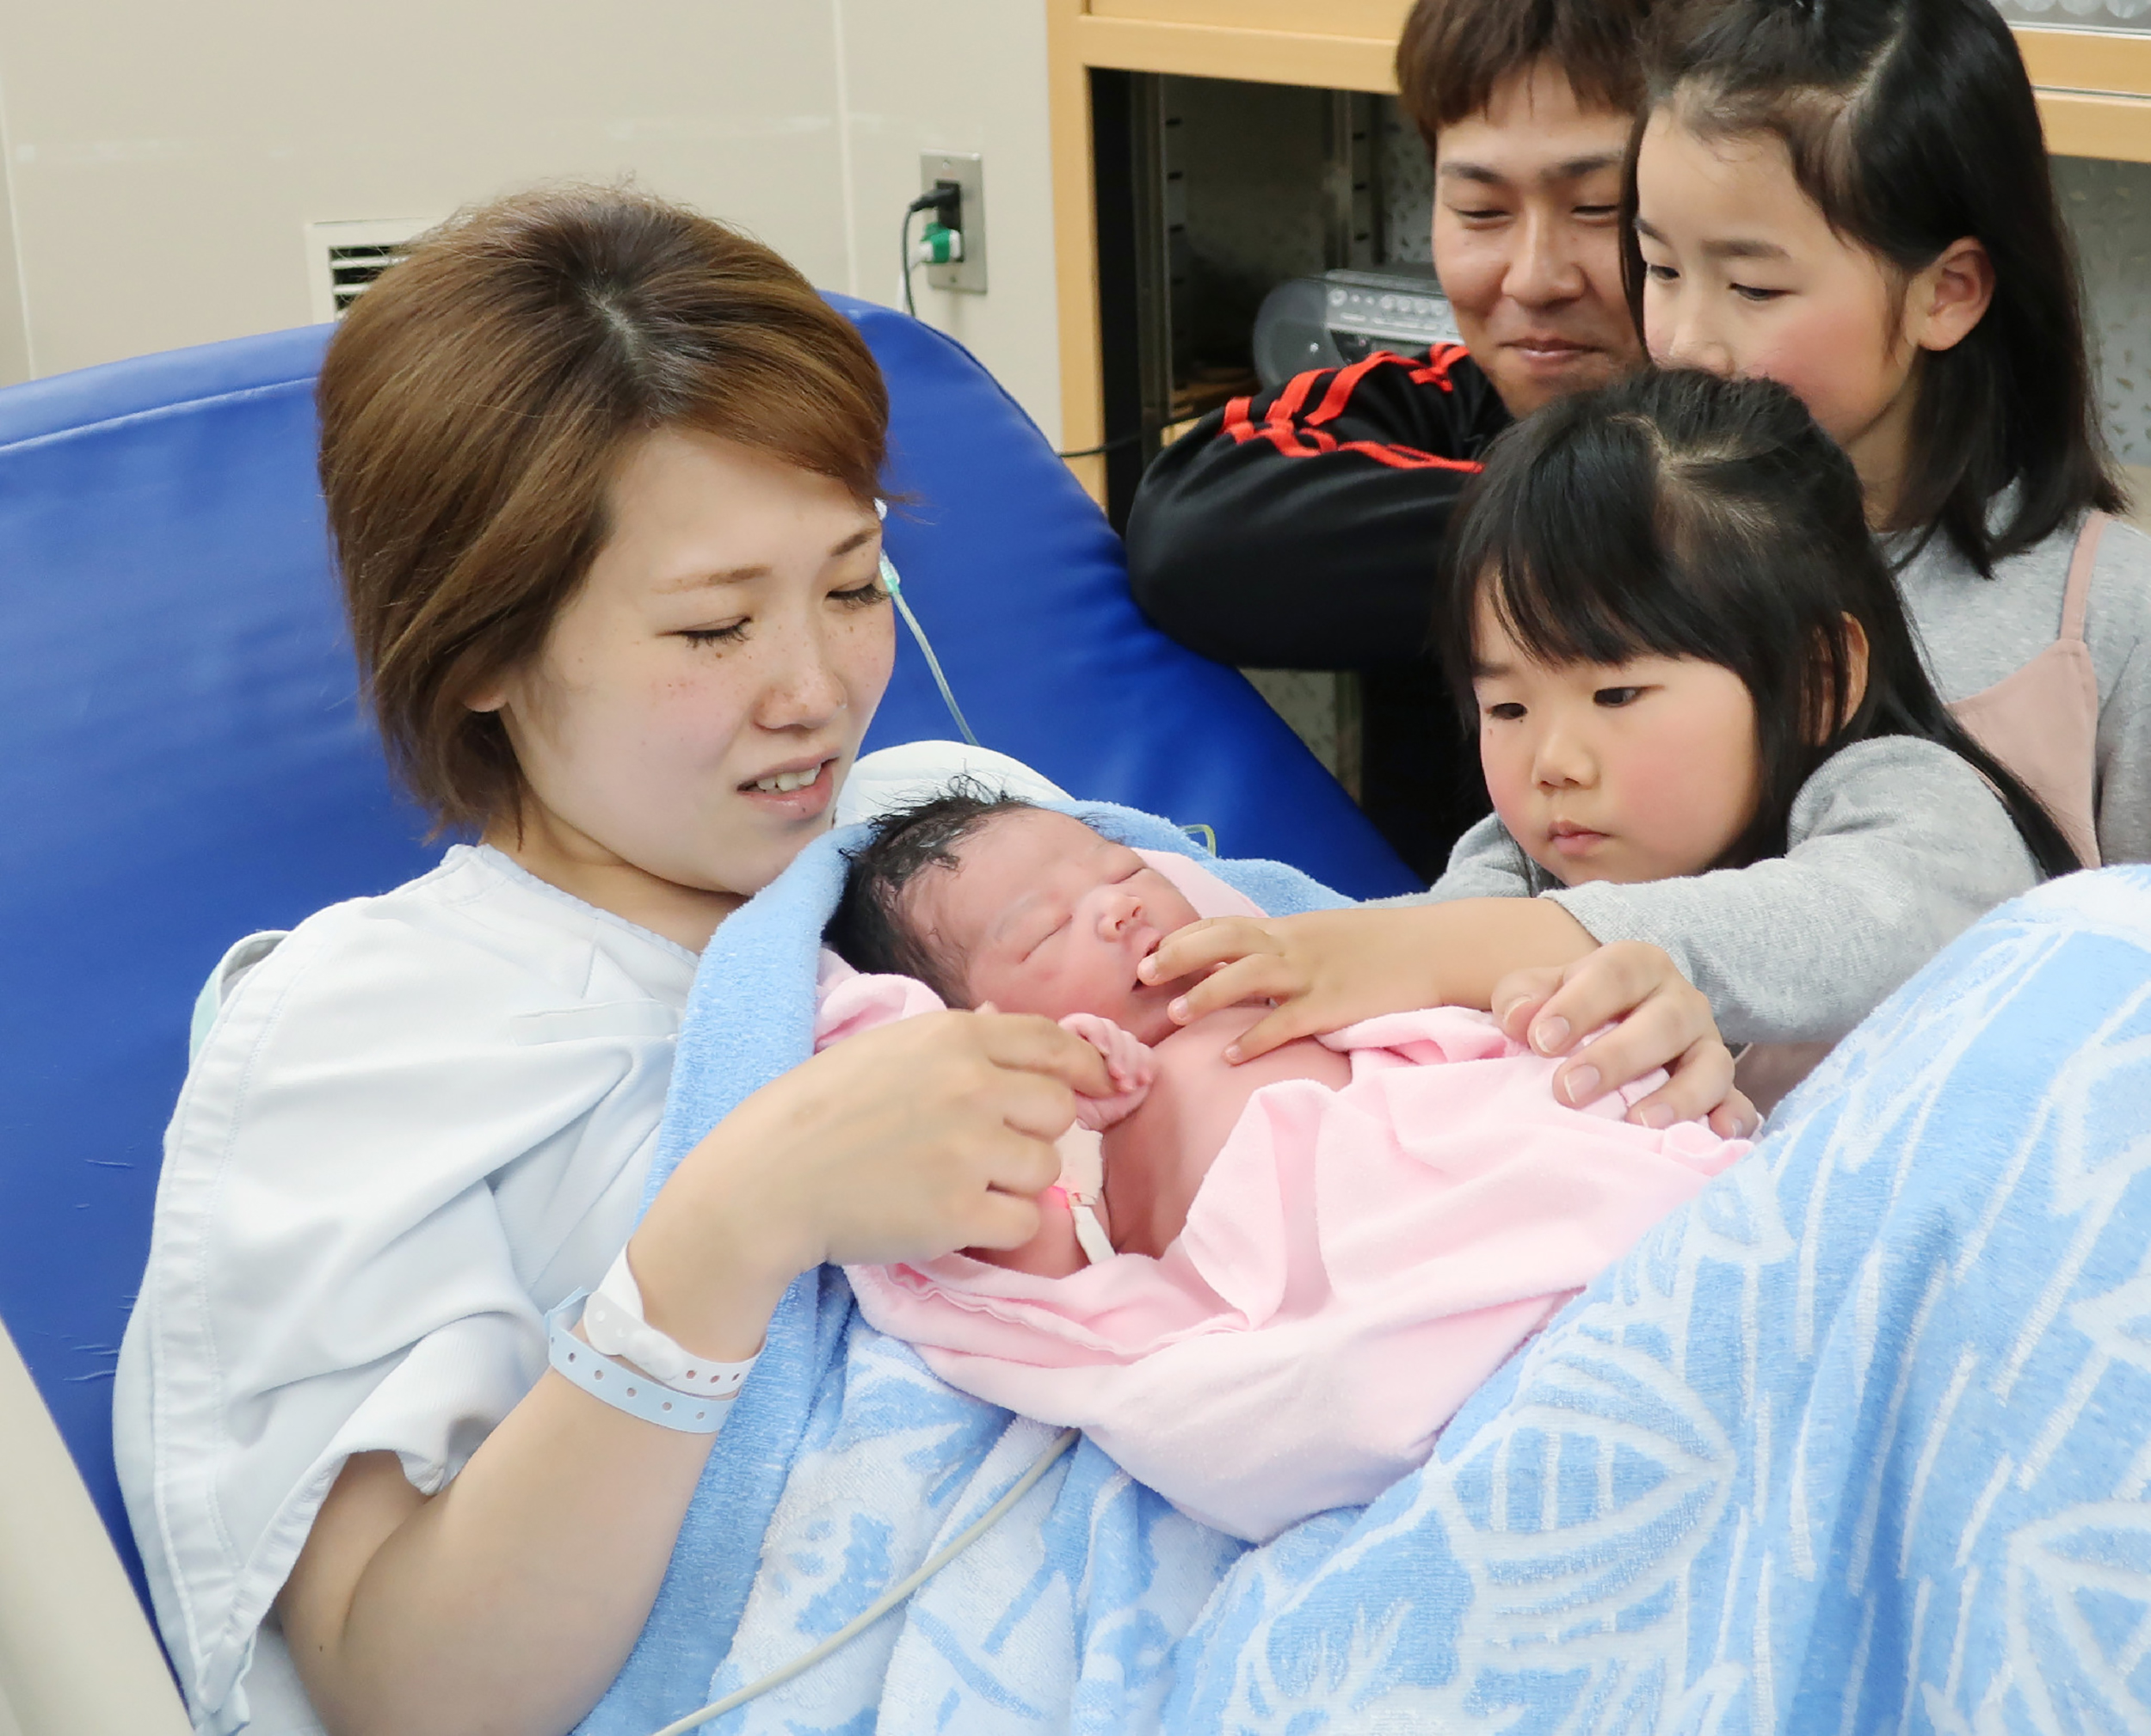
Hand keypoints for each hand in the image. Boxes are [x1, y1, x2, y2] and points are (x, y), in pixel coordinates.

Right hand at [634, 1010, 1112, 1354]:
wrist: (766, 1180)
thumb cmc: (817, 1111)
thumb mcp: (888, 1049)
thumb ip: (957, 1045)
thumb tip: (1016, 1033)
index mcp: (954, 1037)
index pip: (1053, 1043)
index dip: (1085, 1068)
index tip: (1099, 1087)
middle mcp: (971, 1085)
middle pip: (1058, 1110)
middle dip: (1034, 1132)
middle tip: (988, 1149)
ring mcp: (968, 1149)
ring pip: (1046, 1169)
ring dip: (1013, 1182)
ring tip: (956, 1183)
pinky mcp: (959, 1211)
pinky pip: (1024, 1223)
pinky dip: (998, 1227)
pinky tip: (952, 1217)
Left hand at [1057, 1012, 1155, 1129]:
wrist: (1097, 1118)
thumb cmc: (1077, 1107)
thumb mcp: (1065, 1097)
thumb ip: (1068, 1081)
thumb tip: (1071, 1070)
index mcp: (1072, 1039)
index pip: (1085, 1023)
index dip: (1097, 1032)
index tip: (1103, 1052)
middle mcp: (1096, 1038)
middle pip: (1110, 1029)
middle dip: (1118, 1053)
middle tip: (1118, 1077)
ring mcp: (1118, 1047)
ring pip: (1129, 1040)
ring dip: (1132, 1062)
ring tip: (1127, 1087)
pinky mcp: (1138, 1059)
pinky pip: (1146, 1053)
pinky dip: (1147, 1065)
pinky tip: (1143, 1080)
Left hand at [1137, 909, 1443, 1061]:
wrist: (1437, 948)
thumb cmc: (1382, 947)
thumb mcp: (1325, 937)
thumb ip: (1286, 948)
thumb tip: (1248, 966)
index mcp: (1289, 928)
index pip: (1225, 925)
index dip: (1185, 938)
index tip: (1150, 952)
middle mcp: (1293, 945)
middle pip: (1225, 940)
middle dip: (1180, 955)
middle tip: (1143, 974)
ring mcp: (1313, 973)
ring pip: (1248, 975)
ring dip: (1208, 992)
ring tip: (1175, 1014)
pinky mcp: (1334, 1004)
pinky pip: (1286, 1021)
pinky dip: (1256, 1037)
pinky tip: (1231, 1055)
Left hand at [1492, 943, 1757, 1137]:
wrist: (1610, 1021)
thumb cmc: (1569, 1009)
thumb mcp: (1539, 991)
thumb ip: (1522, 997)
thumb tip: (1519, 1020)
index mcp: (1635, 966)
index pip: (1614, 974)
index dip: (1579, 1005)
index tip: (1541, 1041)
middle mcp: (1680, 1000)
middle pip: (1664, 1021)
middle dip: (1618, 1057)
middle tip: (1569, 1091)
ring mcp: (1707, 1044)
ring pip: (1710, 1064)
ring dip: (1679, 1096)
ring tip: (1639, 1125)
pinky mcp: (1722, 1086)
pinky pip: (1738, 1101)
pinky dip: (1734, 1117)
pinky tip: (1720, 1134)